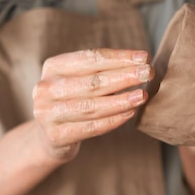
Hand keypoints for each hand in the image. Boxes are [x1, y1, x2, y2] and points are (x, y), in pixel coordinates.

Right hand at [33, 48, 152, 160]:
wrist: (50, 137)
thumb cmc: (73, 101)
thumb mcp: (79, 80)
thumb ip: (101, 71)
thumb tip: (140, 62)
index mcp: (52, 67)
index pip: (90, 58)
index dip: (119, 57)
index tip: (144, 57)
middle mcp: (45, 88)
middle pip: (92, 81)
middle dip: (124, 77)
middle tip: (149, 73)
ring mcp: (48, 113)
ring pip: (92, 106)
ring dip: (121, 100)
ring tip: (142, 95)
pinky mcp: (56, 136)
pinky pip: (91, 127)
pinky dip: (113, 120)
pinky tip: (130, 113)